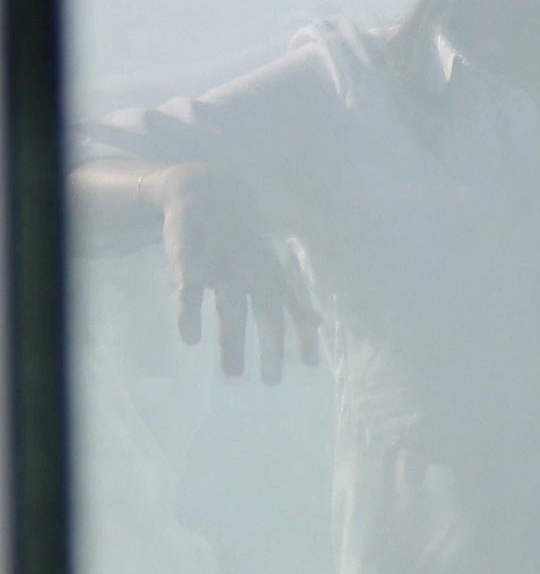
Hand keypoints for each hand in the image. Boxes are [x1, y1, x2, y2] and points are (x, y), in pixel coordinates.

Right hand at [159, 179, 307, 380]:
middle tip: (272, 382)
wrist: (202, 191)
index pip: (294, 306)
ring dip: (233, 341)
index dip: (302, 334)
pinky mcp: (190, 261)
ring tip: (233, 374)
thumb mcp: (271, 259)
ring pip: (231, 309)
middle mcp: (252, 269)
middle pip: (266, 314)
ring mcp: (222, 266)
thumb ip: (291, 291)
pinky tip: (190, 338)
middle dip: (271, 348)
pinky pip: (190, 292)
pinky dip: (189, 315)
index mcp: (273, 270)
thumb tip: (316, 322)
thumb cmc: (240, 233)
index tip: (310, 365)